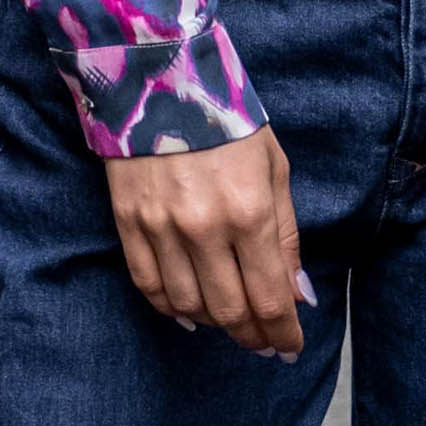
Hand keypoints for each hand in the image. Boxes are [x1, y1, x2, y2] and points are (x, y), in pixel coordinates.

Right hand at [107, 126, 307, 359]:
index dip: (283, 332)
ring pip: (188, 306)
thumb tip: (297, 295)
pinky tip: (189, 311)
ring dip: (214, 323)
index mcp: (249, 211)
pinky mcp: (128, 223)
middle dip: (252, 336)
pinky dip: (171, 308)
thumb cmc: (227, 120)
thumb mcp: (274, 169)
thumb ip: (286, 236)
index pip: (270, 297)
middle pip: (230, 311)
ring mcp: (160, 228)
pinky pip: (149, 286)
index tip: (290, 347)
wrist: (159, 78)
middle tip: (264, 342)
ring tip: (231, 321)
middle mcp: (204, 227)